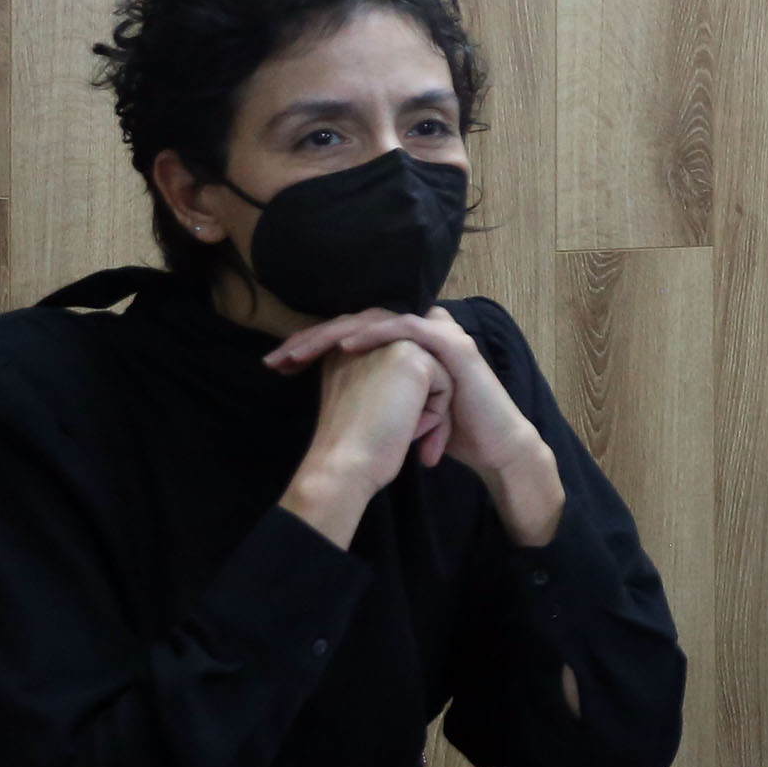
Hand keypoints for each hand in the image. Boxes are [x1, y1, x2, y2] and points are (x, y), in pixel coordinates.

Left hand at [270, 308, 564, 544]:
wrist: (491, 448)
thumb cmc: (443, 430)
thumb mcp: (397, 408)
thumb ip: (371, 387)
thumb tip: (325, 385)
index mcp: (406, 343)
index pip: (351, 331)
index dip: (311, 343)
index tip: (276, 364)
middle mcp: (421, 330)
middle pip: (357, 320)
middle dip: (312, 336)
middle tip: (277, 357)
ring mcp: (439, 333)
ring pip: (376, 318)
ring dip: (334, 333)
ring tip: (301, 350)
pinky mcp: (452, 345)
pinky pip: (406, 328)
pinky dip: (374, 334)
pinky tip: (346, 346)